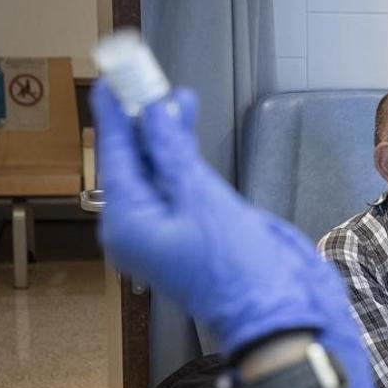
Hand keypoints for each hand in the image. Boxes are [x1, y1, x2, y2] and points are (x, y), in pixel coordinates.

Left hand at [91, 83, 382, 387]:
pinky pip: (179, 188)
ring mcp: (166, 231)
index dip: (116, 113)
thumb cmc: (237, 265)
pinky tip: (189, 136)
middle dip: (145, 121)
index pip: (116, 155)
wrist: (275, 310)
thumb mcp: (203, 199)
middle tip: (146, 78)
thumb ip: (174, 153)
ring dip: (167, 136)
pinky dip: (184, 161)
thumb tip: (154, 113)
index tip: (112, 77)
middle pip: (134, 162)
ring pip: (159, 173)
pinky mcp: (193, 231)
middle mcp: (139, 227)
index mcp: (129, 223)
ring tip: (176, 97)